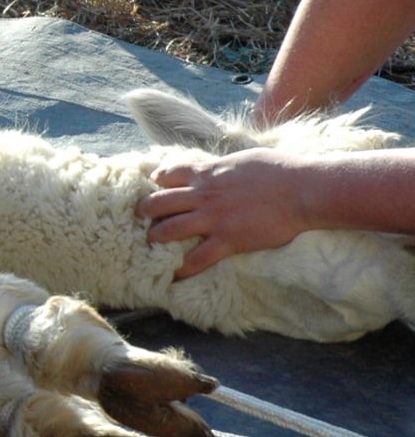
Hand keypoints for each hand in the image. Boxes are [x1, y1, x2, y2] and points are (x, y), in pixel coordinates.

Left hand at [136, 150, 315, 277]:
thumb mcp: (241, 159)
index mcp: (206, 173)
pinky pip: (198, 258)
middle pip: (160, 201)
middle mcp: (202, 195)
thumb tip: (222, 167)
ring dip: (155, 236)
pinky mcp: (228, 240)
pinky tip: (174, 276)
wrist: (299, 190)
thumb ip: (223, 166)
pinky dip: (184, 269)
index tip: (153, 186)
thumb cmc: (277, 170)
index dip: (158, 180)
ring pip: (170, 229)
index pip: (169, 173)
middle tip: (138, 216)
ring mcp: (212, 218)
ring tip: (149, 242)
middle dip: (145, 209)